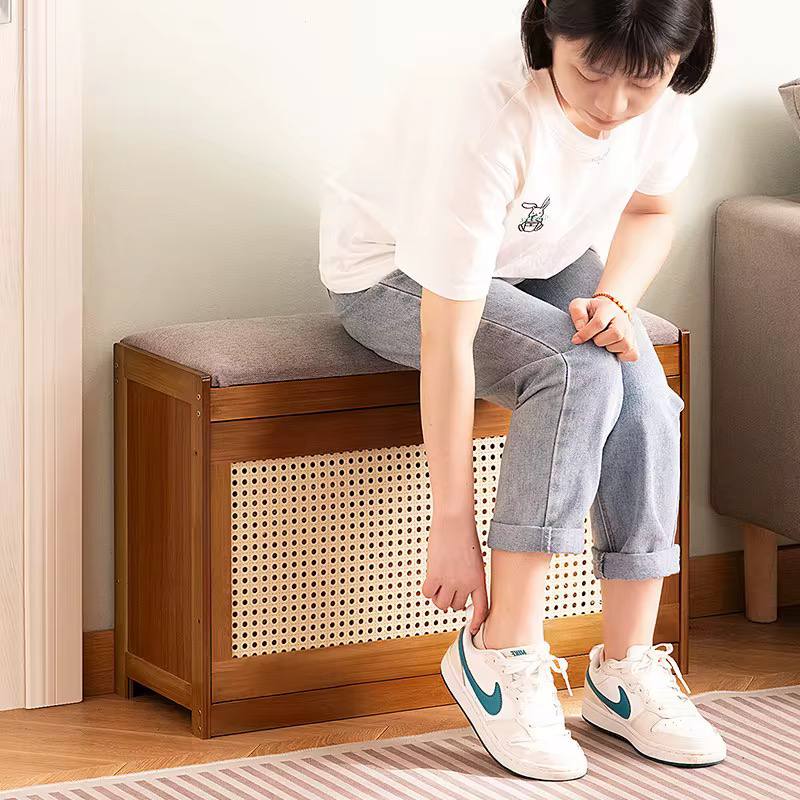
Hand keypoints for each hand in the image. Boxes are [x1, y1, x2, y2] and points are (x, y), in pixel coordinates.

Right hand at [422, 511, 488, 634]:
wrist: (455, 522)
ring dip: (439, 597)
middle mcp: (465, 584)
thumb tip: (459, 590)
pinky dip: (428, 589)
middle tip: (448, 588)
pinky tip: (430, 580)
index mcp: (479, 580)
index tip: (472, 629)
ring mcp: (450, 581)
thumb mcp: (475, 559)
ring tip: (439, 584)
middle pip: (456, 606)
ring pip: (441, 603)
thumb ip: (470, 576)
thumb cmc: (465, 535)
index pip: (482, 609)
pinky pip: (428, 594)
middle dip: (452, 600)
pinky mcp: (435, 575)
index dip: (477, 622)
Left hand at [568, 295, 638, 362]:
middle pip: (616, 333)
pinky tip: (613, 350)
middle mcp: (622, 319)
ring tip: (603, 343)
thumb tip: (580, 328)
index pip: (599, 323)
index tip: (575, 340)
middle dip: (600, 340)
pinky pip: (633, 355)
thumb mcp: (579, 305)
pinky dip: (622, 356)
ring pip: (625, 345)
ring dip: (610, 349)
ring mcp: (631, 332)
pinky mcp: (634, 344)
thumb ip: (577, 312)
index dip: (585, 334)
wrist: (609, 312)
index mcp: (608, 309)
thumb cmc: (591, 312)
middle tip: (594, 339)